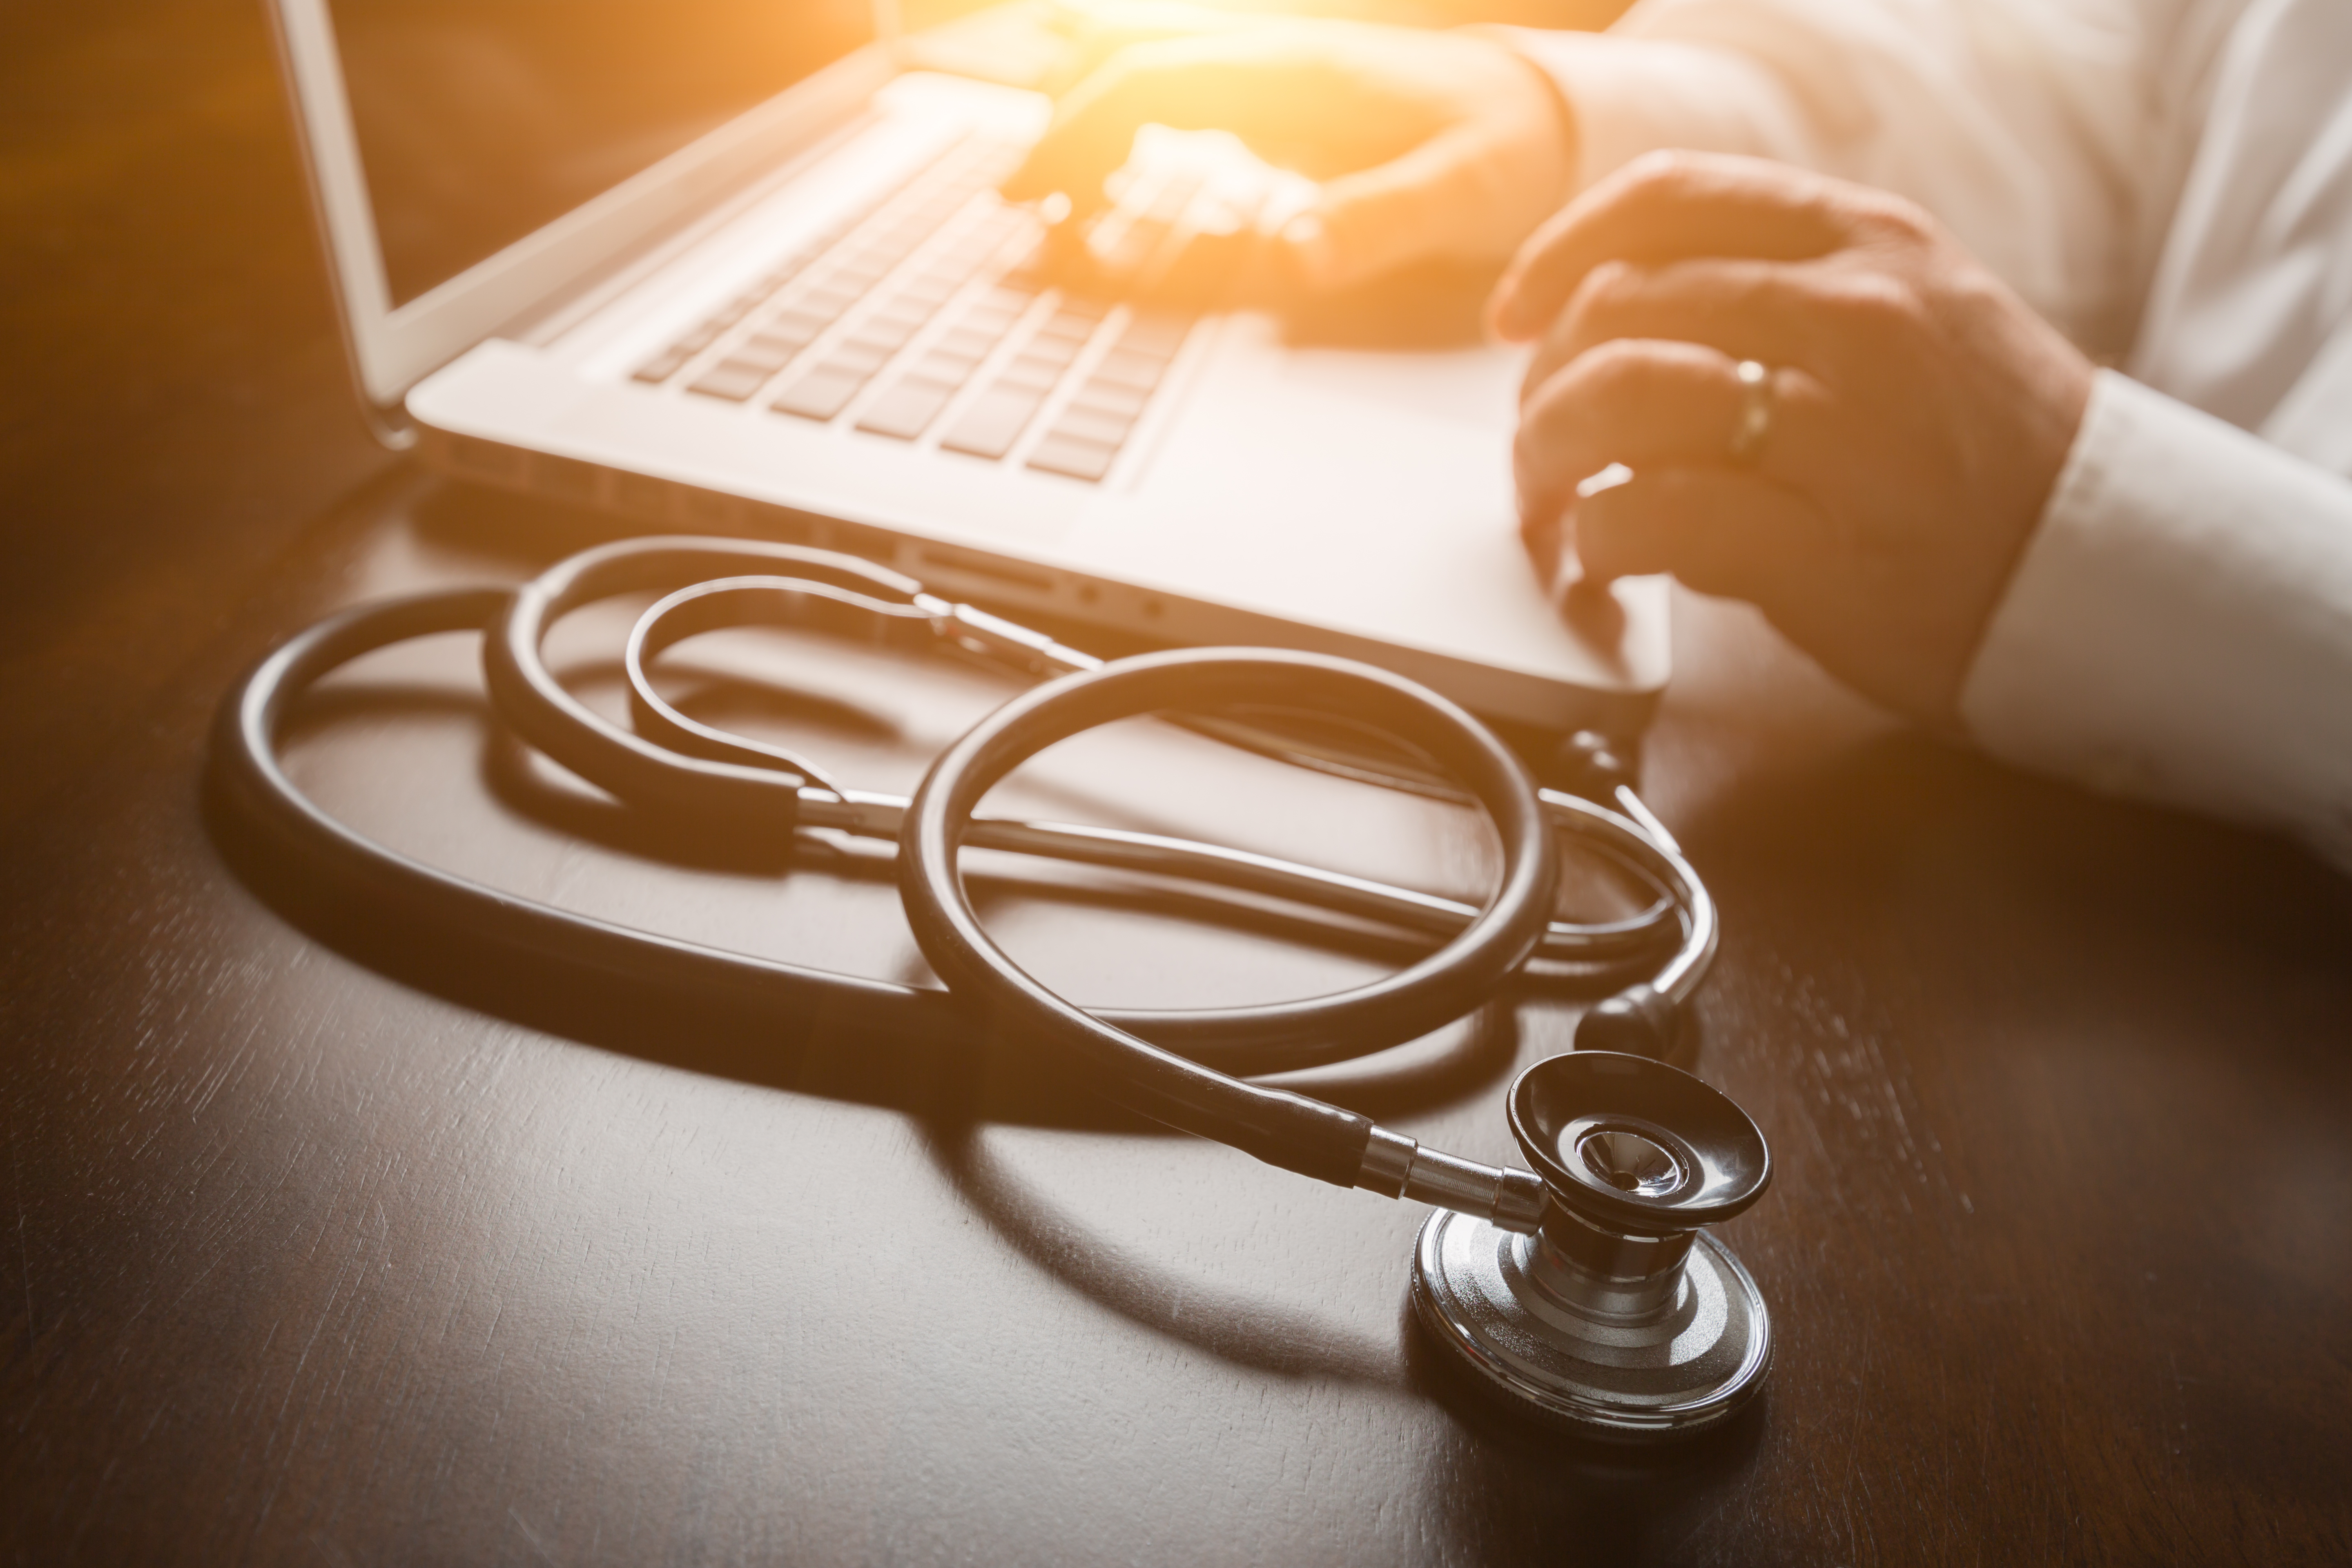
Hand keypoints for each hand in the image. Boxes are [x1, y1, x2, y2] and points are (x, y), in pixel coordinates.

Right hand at [1001, 18, 1575, 290]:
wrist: (1561, 116)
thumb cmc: (1516, 147)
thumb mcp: (1464, 190)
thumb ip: (1378, 220)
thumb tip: (1291, 253)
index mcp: (1302, 71)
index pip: (1152, 80)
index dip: (1079, 131)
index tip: (1035, 190)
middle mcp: (1279, 59)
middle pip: (1131, 71)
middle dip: (1061, 133)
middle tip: (1015, 208)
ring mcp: (1278, 77)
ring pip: (1151, 79)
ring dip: (1090, 131)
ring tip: (1047, 205)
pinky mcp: (1286, 105)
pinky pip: (1187, 104)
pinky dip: (1135, 137)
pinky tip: (1114, 189)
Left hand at [1493, 152, 2095, 725]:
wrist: (2110, 569)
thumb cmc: (1990, 452)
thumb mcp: (1914, 314)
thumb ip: (1790, 286)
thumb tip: (1628, 299)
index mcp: (1870, 245)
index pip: (1670, 201)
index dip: (1562, 251)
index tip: (1517, 311)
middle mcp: (1855, 319)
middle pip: (1620, 308)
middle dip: (1544, 381)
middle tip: (1536, 440)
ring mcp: (1841, 435)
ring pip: (1620, 400)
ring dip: (1548, 457)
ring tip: (1550, 500)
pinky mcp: (1820, 551)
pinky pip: (1649, 517)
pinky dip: (1595, 542)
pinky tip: (1601, 560)